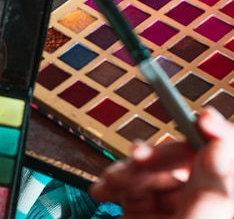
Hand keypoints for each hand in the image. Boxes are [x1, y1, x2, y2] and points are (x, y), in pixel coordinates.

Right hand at [90, 107, 233, 218]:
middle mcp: (199, 201)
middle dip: (155, 155)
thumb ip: (209, 189)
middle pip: (182, 159)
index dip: (213, 132)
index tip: (202, 117)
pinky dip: (111, 184)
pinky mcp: (143, 211)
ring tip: (112, 181)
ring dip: (125, 170)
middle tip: (138, 156)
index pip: (224, 155)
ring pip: (149, 169)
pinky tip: (104, 190)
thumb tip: (218, 145)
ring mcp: (170, 206)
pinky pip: (128, 185)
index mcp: (223, 203)